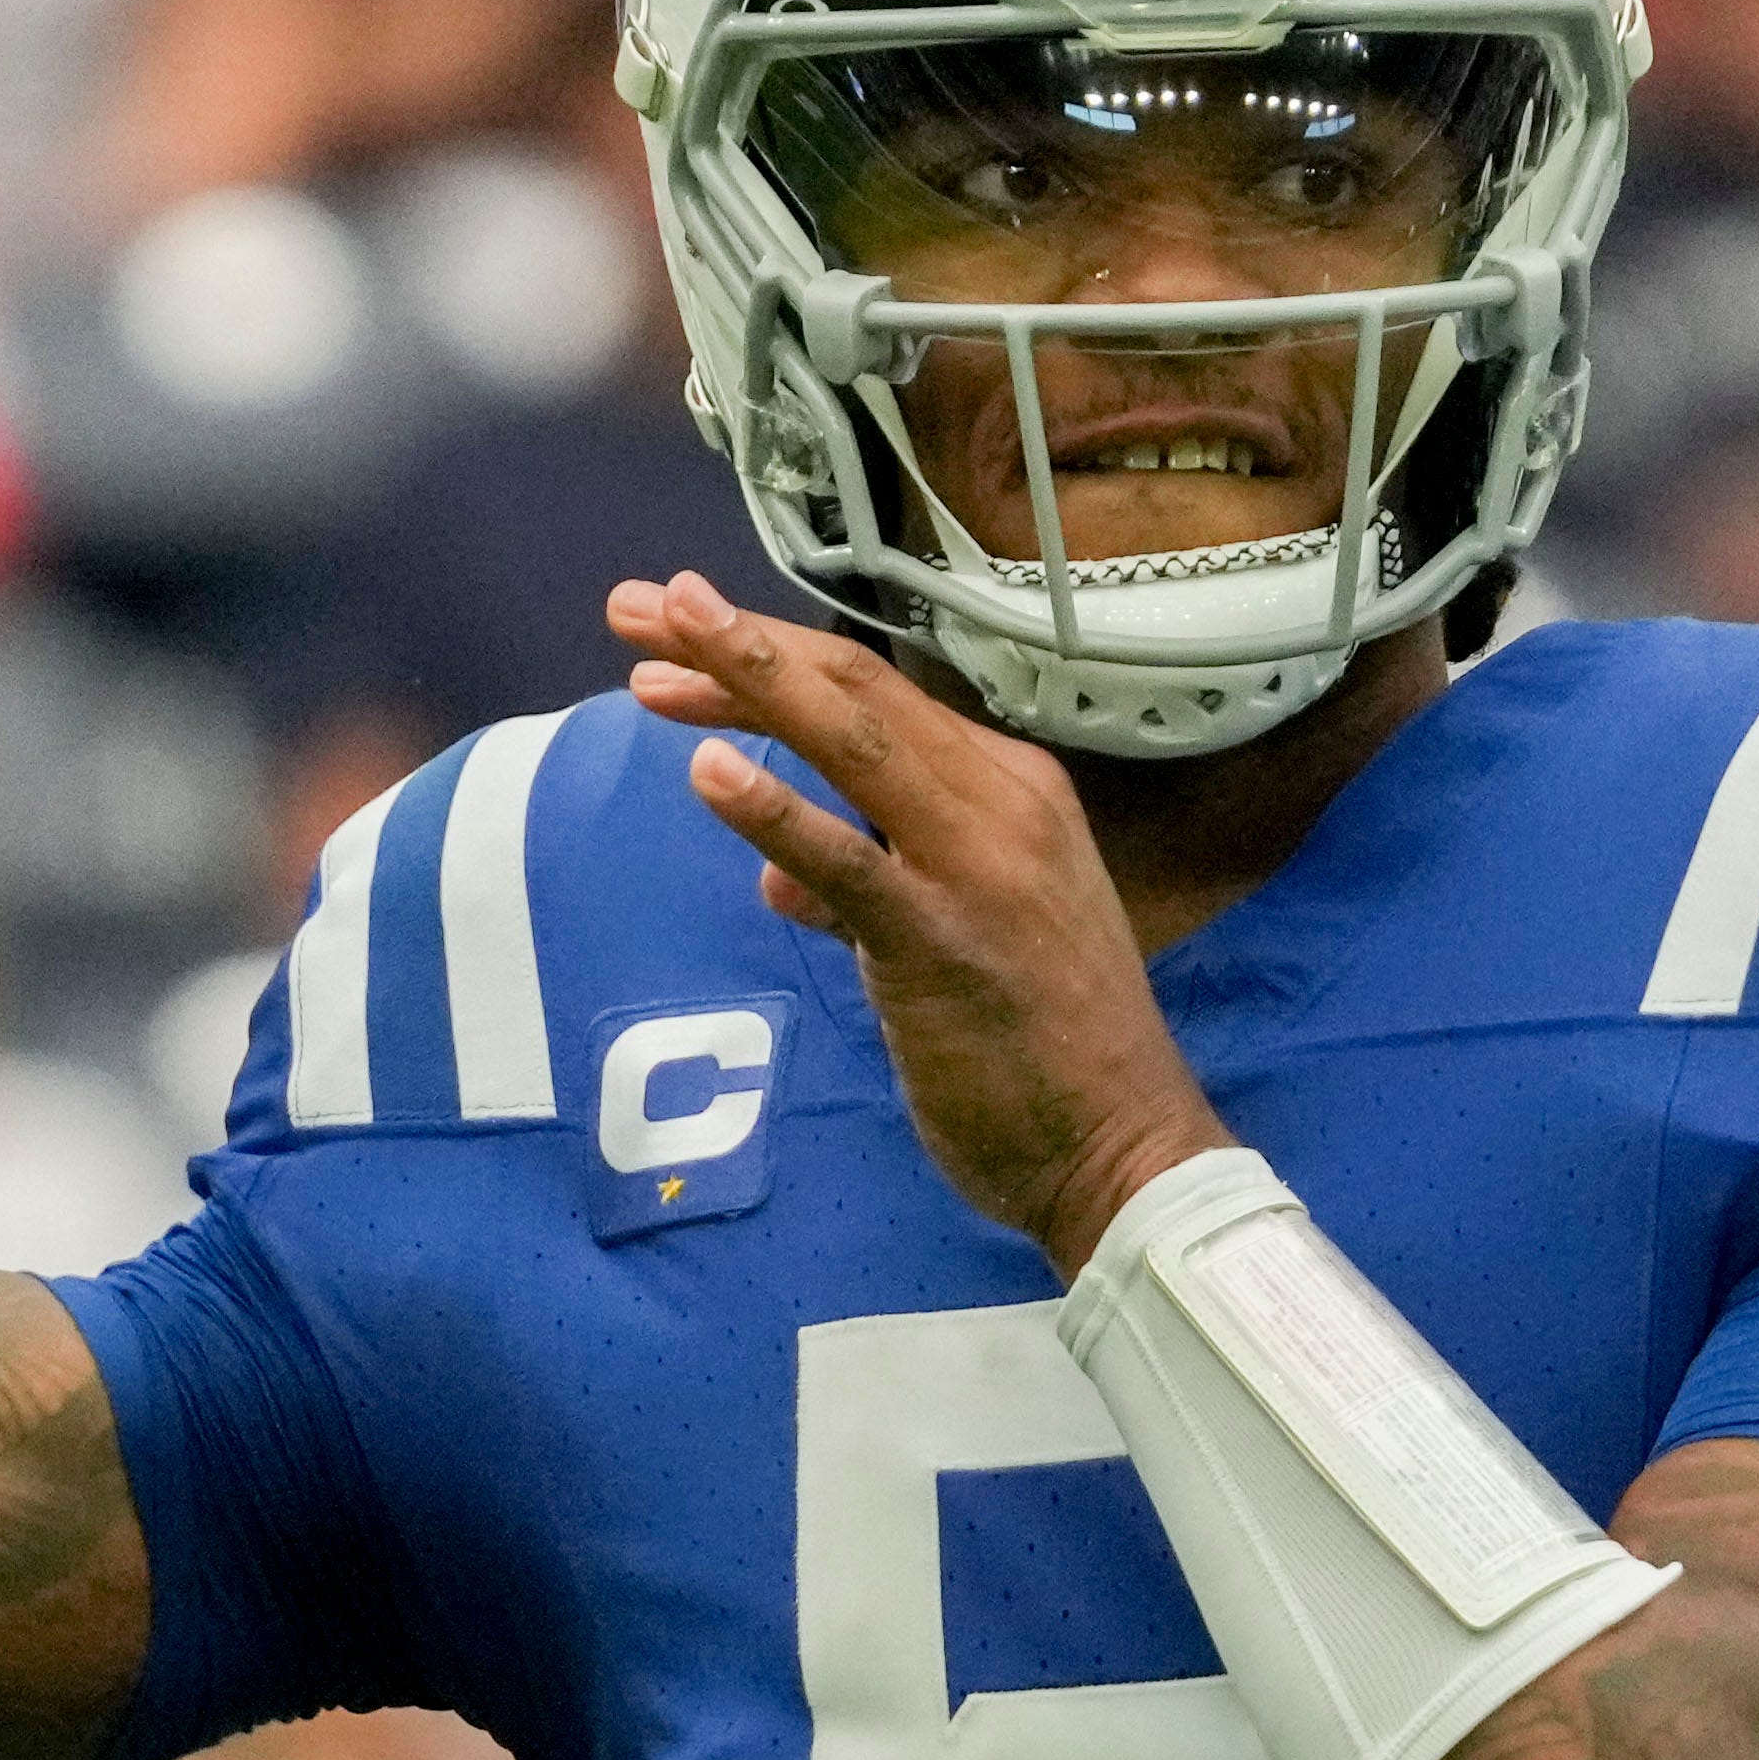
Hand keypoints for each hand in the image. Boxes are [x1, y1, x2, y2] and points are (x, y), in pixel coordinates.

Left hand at [619, 568, 1231, 1274]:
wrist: (1122, 1152)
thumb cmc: (1047, 1053)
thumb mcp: (959, 942)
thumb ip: (869, 895)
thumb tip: (781, 885)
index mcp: (1014, 790)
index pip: (879, 698)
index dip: (773, 656)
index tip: (679, 631)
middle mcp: (1002, 805)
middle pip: (856, 695)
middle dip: (740, 645)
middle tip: (636, 607)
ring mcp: (976, 868)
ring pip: (853, 746)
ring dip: (751, 683)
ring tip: (658, 644)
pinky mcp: (941, 941)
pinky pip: (848, 862)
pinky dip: (777, 811)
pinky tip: (708, 773)